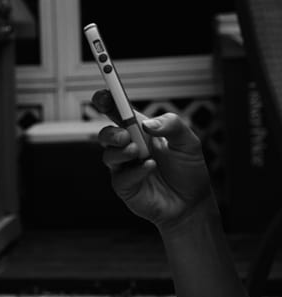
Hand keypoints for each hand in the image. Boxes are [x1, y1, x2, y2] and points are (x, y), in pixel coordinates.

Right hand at [93, 89, 212, 228]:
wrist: (191, 202)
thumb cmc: (188, 169)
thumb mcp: (189, 141)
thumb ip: (172, 125)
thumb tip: (148, 124)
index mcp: (141, 131)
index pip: (118, 113)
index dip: (108, 101)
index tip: (104, 94)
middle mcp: (128, 147)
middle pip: (105, 134)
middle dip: (111, 132)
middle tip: (126, 135)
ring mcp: (124, 167)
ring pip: (108, 155)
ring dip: (121, 151)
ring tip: (139, 153)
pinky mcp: (124, 186)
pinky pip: (121, 176)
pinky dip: (135, 170)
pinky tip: (150, 168)